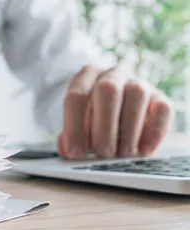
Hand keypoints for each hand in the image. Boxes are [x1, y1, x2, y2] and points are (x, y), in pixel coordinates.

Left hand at [57, 65, 172, 158]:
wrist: (122, 109)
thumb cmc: (94, 118)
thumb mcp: (77, 124)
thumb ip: (70, 137)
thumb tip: (68, 149)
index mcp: (85, 77)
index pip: (76, 96)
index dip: (74, 127)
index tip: (76, 153)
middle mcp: (112, 75)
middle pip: (107, 90)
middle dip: (104, 126)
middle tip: (102, 153)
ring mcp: (138, 83)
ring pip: (136, 95)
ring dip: (128, 130)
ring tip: (121, 154)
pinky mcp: (160, 97)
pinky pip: (162, 109)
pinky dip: (153, 132)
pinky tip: (143, 150)